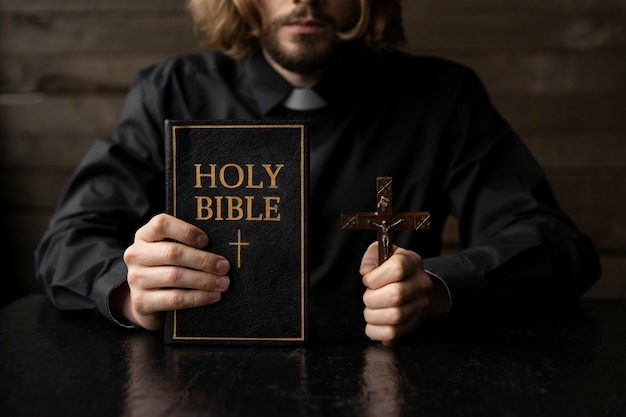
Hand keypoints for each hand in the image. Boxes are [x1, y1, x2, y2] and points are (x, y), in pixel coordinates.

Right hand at [111, 213, 229, 329]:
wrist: (145, 300)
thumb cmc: (166, 268)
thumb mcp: (170, 251)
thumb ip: (187, 244)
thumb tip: (221, 245)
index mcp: (144, 236)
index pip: (161, 224)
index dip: (186, 231)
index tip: (207, 240)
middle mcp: (136, 255)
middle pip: (172, 253)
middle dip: (203, 260)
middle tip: (224, 266)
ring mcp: (135, 279)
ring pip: (175, 277)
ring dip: (204, 280)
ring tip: (223, 282)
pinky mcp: (141, 302)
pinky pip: (174, 299)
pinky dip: (198, 297)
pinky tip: (213, 296)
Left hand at [360, 242, 449, 342]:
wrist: (417, 288)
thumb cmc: (395, 271)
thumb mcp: (385, 252)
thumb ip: (372, 254)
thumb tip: (366, 270)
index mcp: (413, 262)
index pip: (397, 268)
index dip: (375, 277)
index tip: (368, 280)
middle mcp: (421, 284)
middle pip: (395, 295)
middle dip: (372, 298)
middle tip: (368, 297)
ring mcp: (420, 306)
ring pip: (394, 316)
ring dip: (372, 315)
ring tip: (370, 309)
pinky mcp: (414, 324)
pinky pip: (393, 333)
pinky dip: (376, 330)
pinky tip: (373, 322)